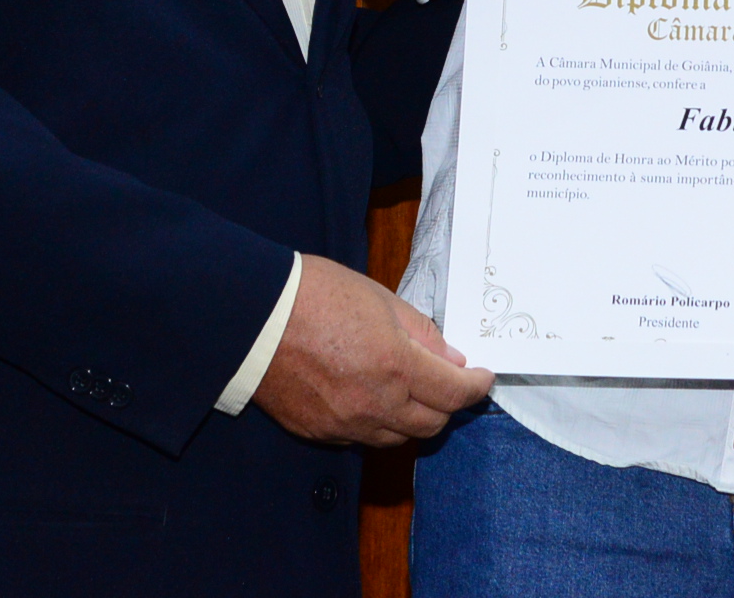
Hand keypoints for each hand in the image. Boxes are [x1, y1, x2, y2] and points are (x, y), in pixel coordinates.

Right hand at [252, 255, 492, 446]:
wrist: (252, 316)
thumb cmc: (313, 295)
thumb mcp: (380, 300)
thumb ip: (421, 333)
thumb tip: (450, 358)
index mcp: (395, 366)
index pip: (454, 393)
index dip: (475, 386)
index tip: (482, 377)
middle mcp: (374, 404)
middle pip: (431, 424)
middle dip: (447, 404)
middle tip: (448, 382)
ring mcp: (344, 424)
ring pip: (397, 438)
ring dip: (412, 418)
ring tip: (408, 390)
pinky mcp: (318, 432)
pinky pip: (361, 438)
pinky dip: (376, 424)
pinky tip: (370, 398)